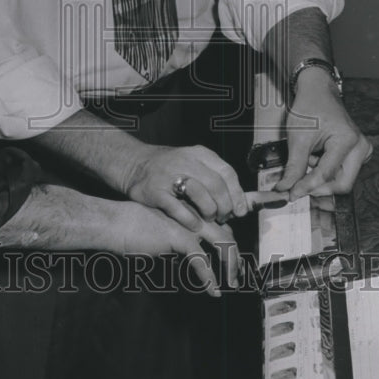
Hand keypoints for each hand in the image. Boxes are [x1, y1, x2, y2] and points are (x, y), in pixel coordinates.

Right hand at [112, 201, 239, 296]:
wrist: (115, 222)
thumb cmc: (133, 228)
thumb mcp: (163, 233)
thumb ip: (179, 240)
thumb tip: (194, 258)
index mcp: (191, 212)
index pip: (221, 227)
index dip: (230, 246)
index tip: (234, 263)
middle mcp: (194, 215)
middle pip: (227, 234)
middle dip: (236, 257)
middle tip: (238, 275)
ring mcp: (189, 224)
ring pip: (223, 243)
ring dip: (230, 266)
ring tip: (231, 283)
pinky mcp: (179, 236)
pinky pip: (201, 260)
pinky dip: (209, 277)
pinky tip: (211, 289)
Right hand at [121, 144, 247, 229]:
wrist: (135, 165)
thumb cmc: (171, 169)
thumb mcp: (194, 164)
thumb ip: (216, 178)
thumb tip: (243, 203)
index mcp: (198, 153)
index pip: (227, 172)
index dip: (237, 194)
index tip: (240, 210)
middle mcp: (185, 161)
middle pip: (216, 186)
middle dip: (224, 206)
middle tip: (223, 217)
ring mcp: (169, 175)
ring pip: (201, 196)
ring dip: (209, 213)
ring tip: (208, 219)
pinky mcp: (156, 191)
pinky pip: (180, 210)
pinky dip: (191, 220)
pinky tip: (194, 225)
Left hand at [275, 71, 371, 198]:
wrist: (317, 91)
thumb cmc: (310, 107)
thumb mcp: (297, 137)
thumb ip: (294, 166)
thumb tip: (286, 188)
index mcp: (348, 141)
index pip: (327, 174)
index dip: (307, 187)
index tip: (291, 194)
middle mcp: (360, 147)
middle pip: (341, 183)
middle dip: (318, 187)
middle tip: (297, 187)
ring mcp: (361, 151)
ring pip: (341, 179)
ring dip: (321, 176)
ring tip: (307, 158)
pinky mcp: (357, 153)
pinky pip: (341, 172)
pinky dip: (325, 170)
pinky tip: (315, 156)